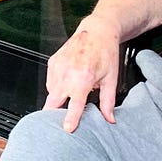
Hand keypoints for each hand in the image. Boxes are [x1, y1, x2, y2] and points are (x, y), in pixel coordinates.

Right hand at [43, 17, 121, 132]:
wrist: (97, 31)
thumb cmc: (105, 52)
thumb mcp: (111, 79)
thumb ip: (108, 102)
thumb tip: (109, 119)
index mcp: (83, 78)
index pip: (74, 105)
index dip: (70, 119)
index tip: (67, 129)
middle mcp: (67, 73)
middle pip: (52, 101)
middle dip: (53, 114)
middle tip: (57, 122)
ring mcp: (57, 67)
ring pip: (50, 92)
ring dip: (56, 99)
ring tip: (68, 98)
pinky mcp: (52, 62)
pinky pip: (49, 82)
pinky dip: (55, 87)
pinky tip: (66, 85)